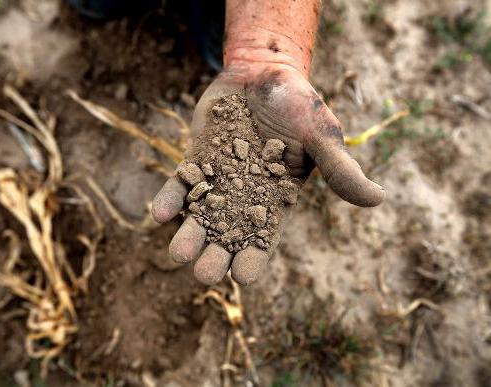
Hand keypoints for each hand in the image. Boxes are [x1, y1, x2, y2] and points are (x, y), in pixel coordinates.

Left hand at [151, 63, 384, 284]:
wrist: (263, 71)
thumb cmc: (298, 104)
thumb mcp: (321, 134)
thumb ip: (341, 168)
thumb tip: (380, 198)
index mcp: (274, 202)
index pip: (263, 240)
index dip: (253, 259)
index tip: (243, 275)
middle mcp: (242, 198)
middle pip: (226, 238)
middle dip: (215, 258)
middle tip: (205, 272)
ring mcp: (216, 181)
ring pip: (199, 218)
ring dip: (187, 237)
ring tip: (179, 253)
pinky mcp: (195, 162)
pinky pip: (180, 186)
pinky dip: (170, 199)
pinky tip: (160, 213)